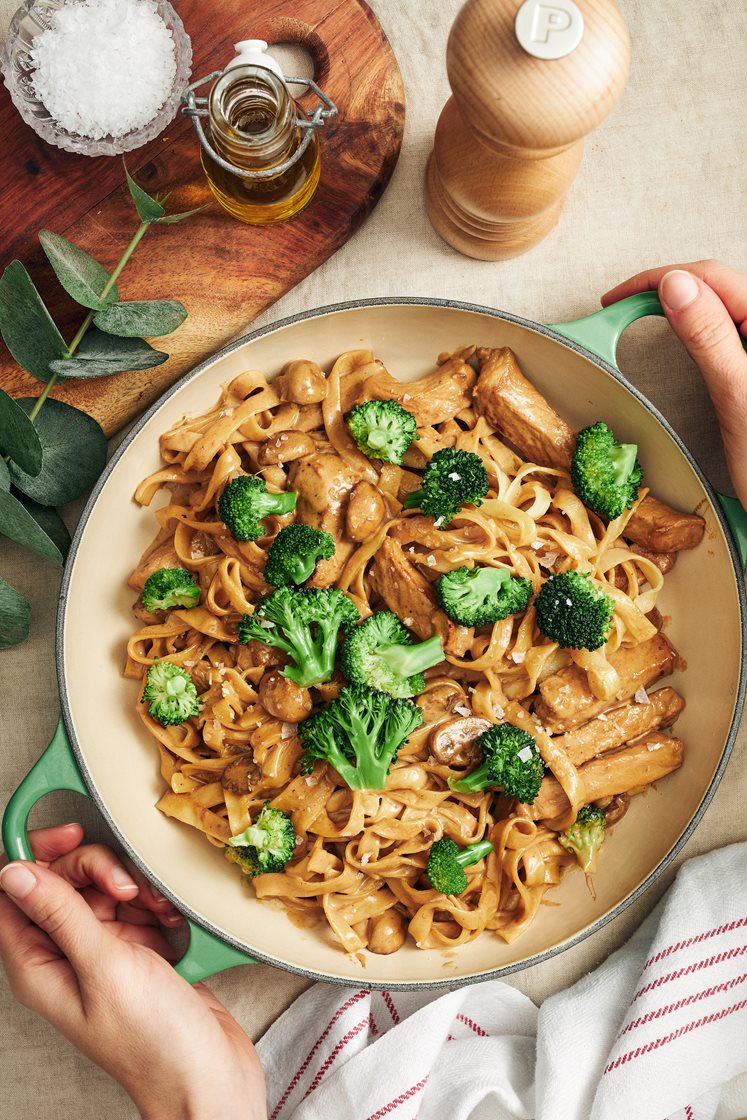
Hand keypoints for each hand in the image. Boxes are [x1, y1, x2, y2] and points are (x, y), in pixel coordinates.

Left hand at [0, 825, 265, 1119]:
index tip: (70, 836)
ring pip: (105, 887)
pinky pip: (139, 905)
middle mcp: (64, 954)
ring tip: (157, 913)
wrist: (207, 1074)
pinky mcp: (137, 951)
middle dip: (100, 871)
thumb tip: (13, 871)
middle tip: (126, 889)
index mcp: (37, 963)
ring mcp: (102, 952)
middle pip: (65, 880)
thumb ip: (60, 912)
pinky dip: (157, 905)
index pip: (14, 890)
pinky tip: (171, 923)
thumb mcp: (102, 966)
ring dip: (136, 888)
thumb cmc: (152, 1041)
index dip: (35, 855)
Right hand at [603, 260, 746, 506]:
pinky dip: (698, 326)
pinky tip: (681, 334)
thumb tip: (674, 285)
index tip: (616, 301)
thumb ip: (709, 337)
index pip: (711, 277)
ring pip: (721, 305)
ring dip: (681, 303)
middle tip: (620, 309)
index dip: (659, 280)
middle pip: (716, 286)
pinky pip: (728, 330)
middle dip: (667, 287)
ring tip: (642, 314)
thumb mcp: (738, 396)